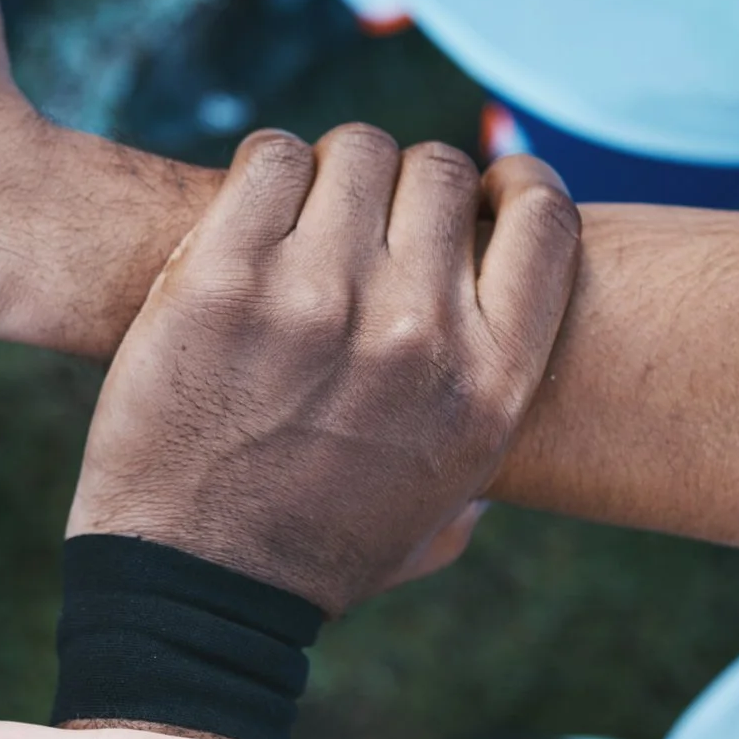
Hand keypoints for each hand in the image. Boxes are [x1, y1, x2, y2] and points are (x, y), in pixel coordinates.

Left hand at [71, 129, 580, 612]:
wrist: (193, 585)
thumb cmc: (317, 555)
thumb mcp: (441, 511)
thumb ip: (488, 443)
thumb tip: (503, 391)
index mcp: (489, 383)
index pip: (545, 221)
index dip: (515, 184)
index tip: (484, 190)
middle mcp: (416, 329)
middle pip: (438, 172)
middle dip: (404, 184)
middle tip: (362, 217)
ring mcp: (316, 296)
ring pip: (355, 153)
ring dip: (331, 172)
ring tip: (302, 212)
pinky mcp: (221, 277)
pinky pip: (267, 158)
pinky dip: (264, 167)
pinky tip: (251, 205)